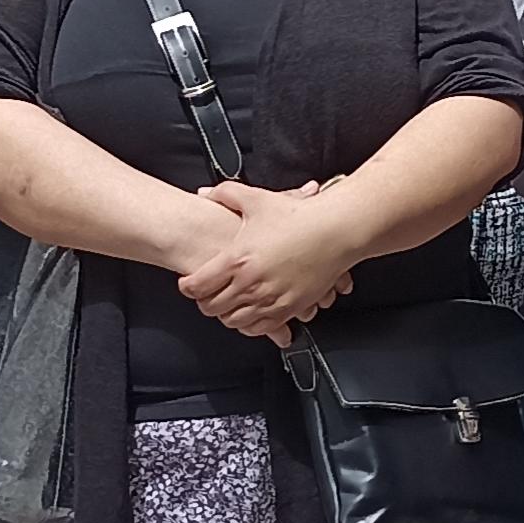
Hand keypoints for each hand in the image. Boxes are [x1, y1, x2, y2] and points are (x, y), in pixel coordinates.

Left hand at [178, 181, 358, 344]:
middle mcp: (251, 284)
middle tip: (206, 294)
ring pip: (234, 321)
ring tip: (227, 303)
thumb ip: (225, 194)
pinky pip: (260, 328)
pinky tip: (249, 313)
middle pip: (212, 307)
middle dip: (204, 302)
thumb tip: (203, 194)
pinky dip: (250, 325)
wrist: (336, 231)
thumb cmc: (298, 217)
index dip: (187, 286)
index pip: (197, 286)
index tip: (187, 283)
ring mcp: (271, 299)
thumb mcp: (257, 199)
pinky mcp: (290, 309)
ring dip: (226, 314)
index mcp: (238, 259)